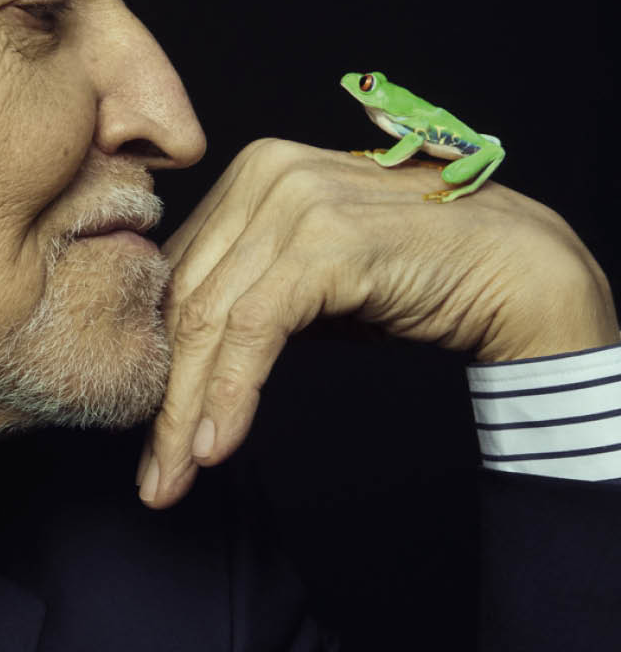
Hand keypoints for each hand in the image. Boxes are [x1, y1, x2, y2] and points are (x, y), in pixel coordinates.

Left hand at [136, 139, 617, 508]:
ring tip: (171, 478)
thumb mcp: (308, 281)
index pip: (180, 274)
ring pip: (212, 321)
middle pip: (187, 300)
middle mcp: (265, 173)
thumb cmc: (408, 276)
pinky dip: (229, 395)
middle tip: (153, 473)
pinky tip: (213, 446)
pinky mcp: (325, 240)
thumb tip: (176, 356)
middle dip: (162, 398)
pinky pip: (254, 330)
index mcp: (251, 173)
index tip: (144, 428)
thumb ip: (245, 294)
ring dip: (185, 413)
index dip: (156, 357)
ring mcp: (294, 200)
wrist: (508, 268)